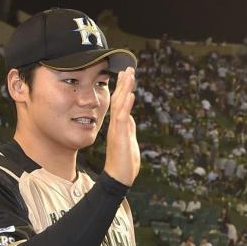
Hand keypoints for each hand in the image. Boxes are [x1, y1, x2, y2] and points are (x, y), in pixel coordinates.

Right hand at [104, 66, 138, 184]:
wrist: (118, 178)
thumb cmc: (124, 163)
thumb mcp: (129, 141)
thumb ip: (128, 128)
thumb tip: (130, 117)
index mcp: (118, 125)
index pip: (120, 103)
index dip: (123, 88)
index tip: (127, 74)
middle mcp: (116, 125)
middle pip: (119, 100)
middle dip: (124, 83)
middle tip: (128, 67)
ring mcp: (117, 130)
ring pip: (120, 105)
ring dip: (125, 89)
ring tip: (129, 75)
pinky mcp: (120, 137)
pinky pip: (122, 118)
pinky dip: (126, 106)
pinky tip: (130, 95)